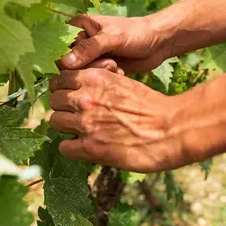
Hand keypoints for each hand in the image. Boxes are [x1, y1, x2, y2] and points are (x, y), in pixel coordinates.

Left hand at [48, 68, 188, 172]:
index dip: (64, 87)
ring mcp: (85, 123)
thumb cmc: (154, 106)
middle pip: (53, 100)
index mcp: (95, 78)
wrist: (172, 129)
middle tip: (75, 114)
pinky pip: (64, 147)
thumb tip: (89, 86)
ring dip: (66, 126)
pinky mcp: (90, 147)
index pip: (60, 78)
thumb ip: (103, 82)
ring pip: (55, 121)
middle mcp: (85, 98)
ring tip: (81, 130)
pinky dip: (72, 148)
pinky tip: (85, 147)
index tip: (71, 94)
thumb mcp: (125, 83)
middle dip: (63, 106)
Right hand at [59, 14, 168, 73]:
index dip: (69, 60)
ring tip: (117, 66)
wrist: (159, 43)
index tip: (86, 63)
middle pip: (67, 65)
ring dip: (98, 74)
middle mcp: (79, 42)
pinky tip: (120, 72)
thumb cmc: (136, 33)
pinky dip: (104, 78)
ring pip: (80, 75)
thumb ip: (89, 49)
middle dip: (88, 68)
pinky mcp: (99, 69)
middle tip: (110, 63)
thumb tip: (65, 62)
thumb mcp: (112, 38)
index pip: (58, 48)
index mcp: (77, 27)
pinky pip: (92, 80)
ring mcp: (89, 56)